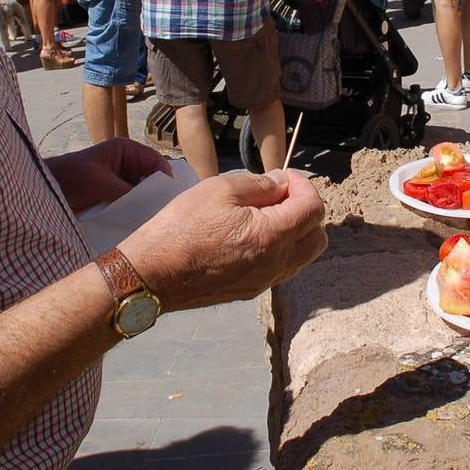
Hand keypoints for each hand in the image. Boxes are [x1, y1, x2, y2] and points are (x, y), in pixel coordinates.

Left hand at [49, 138, 172, 212]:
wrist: (45, 193)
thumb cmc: (69, 176)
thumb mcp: (98, 181)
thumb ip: (125, 192)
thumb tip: (149, 205)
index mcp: (127, 151)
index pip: (156, 163)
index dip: (165, 179)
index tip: (168, 199)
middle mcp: (129, 166)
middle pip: (154, 180)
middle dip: (157, 195)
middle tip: (162, 213)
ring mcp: (123, 183)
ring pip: (145, 195)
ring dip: (146, 207)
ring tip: (151, 221)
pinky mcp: (117, 199)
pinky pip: (134, 206)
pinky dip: (136, 214)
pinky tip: (138, 223)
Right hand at [119, 169, 327, 312]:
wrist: (153, 273)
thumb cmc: (182, 227)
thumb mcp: (220, 190)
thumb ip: (260, 184)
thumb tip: (282, 183)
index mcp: (273, 236)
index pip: (314, 208)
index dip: (303, 186)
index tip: (284, 178)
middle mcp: (276, 263)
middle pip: (317, 237)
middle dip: (305, 210)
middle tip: (278, 196)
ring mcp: (264, 281)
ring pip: (301, 256)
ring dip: (293, 232)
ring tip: (262, 215)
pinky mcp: (249, 291)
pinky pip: (280, 269)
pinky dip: (278, 250)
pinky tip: (250, 236)